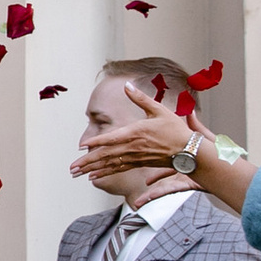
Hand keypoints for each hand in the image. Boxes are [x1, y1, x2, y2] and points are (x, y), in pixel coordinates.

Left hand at [74, 105, 193, 183]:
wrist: (189, 151)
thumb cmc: (175, 129)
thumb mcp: (159, 109)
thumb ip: (140, 98)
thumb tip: (127, 84)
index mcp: (136, 132)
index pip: (112, 138)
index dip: (96, 142)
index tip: (82, 146)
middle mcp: (133, 147)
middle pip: (106, 155)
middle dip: (87, 162)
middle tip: (72, 168)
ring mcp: (136, 157)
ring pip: (110, 165)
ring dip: (92, 169)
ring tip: (77, 174)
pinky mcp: (139, 164)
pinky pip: (119, 169)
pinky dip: (105, 173)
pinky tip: (94, 176)